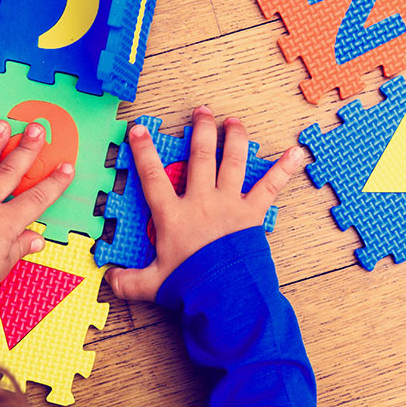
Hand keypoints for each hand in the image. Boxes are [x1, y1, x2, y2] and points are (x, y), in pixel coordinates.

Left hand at [0, 120, 73, 284]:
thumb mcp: (3, 266)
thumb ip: (20, 247)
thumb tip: (35, 240)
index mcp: (5, 221)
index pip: (37, 198)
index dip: (55, 183)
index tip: (66, 167)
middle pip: (10, 171)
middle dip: (26, 149)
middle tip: (35, 128)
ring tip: (0, 125)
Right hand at [105, 106, 302, 301]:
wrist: (225, 294)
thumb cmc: (190, 286)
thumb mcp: (152, 284)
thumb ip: (128, 280)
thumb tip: (108, 279)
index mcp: (173, 215)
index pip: (152, 176)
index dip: (143, 151)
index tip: (139, 129)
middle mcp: (201, 202)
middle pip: (200, 157)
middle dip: (200, 131)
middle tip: (202, 111)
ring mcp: (229, 204)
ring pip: (232, 162)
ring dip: (234, 138)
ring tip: (234, 122)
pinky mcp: (252, 213)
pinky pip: (269, 187)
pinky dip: (284, 169)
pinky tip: (296, 153)